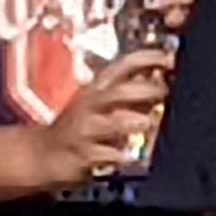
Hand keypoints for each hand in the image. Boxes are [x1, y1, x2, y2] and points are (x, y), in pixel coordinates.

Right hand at [40, 50, 170, 187]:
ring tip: (147, 122)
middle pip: (119, 92)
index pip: (124, 65)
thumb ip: (134, 92)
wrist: (44, 156)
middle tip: (166, 93)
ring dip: (132, 121)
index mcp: (99, 88)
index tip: (170, 58)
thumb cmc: (84, 126)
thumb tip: (167, 77)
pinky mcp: (83, 156)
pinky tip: (131, 157)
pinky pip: (105, 156)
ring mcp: (85, 130)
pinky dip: (120, 157)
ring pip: (111, 123)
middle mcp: (91, 105)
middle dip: (146, 90)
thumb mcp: (103, 104)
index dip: (147, 58)